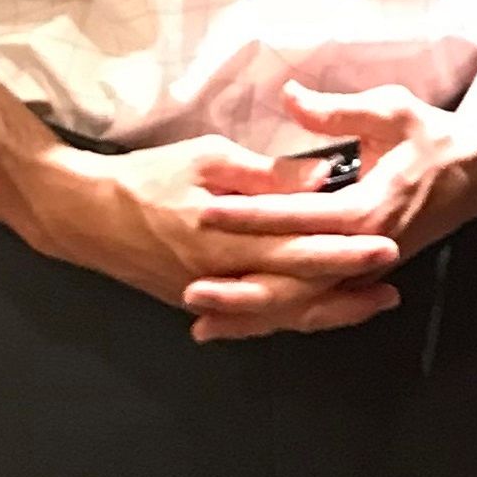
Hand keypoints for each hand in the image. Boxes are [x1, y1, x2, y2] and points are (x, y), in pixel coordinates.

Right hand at [15, 122, 404, 329]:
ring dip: (330, 310)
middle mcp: (222, 274)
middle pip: (299, 286)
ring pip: (282, 312)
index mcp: (226, 234)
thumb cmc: (148, 177)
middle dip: (350, 283)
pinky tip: (323, 313)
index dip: (344, 245)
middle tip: (393, 275)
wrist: (84, 215)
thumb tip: (320, 176)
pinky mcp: (200, 303)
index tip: (385, 239)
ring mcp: (212, 295)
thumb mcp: (207, 158)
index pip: (298, 244)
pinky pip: (256, 318)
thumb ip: (264, 173)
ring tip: (374, 304)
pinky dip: (292, 317)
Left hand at [179, 83, 476, 339]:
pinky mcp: (366, 277)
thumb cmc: (433, 137)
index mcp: (368, 209)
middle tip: (191, 291)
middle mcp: (366, 249)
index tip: (205, 213)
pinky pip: (319, 305)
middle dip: (241, 288)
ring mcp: (367, 269)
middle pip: (296, 280)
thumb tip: (290, 98)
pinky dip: (281, 318)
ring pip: (305, 304)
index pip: (297, 217)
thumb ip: (337, 111)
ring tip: (205, 327)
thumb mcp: (391, 110)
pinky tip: (246, 326)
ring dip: (255, 316)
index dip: (249, 215)